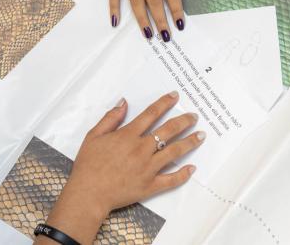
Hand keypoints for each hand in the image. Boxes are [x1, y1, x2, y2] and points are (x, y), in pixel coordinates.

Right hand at [40, 93, 203, 243]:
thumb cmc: (88, 165)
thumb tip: (124, 103)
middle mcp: (141, 149)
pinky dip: (183, 174)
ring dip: (189, 142)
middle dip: (184, 121)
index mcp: (128, 135)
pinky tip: (192, 168)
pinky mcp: (150, 186)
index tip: (175, 96)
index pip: (151, 114)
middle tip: (194, 116)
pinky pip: (171, 180)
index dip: (164, 103)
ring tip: (201, 135)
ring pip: (174, 152)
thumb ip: (110, 118)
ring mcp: (148, 168)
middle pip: (168, 131)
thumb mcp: (93, 135)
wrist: (88, 193)